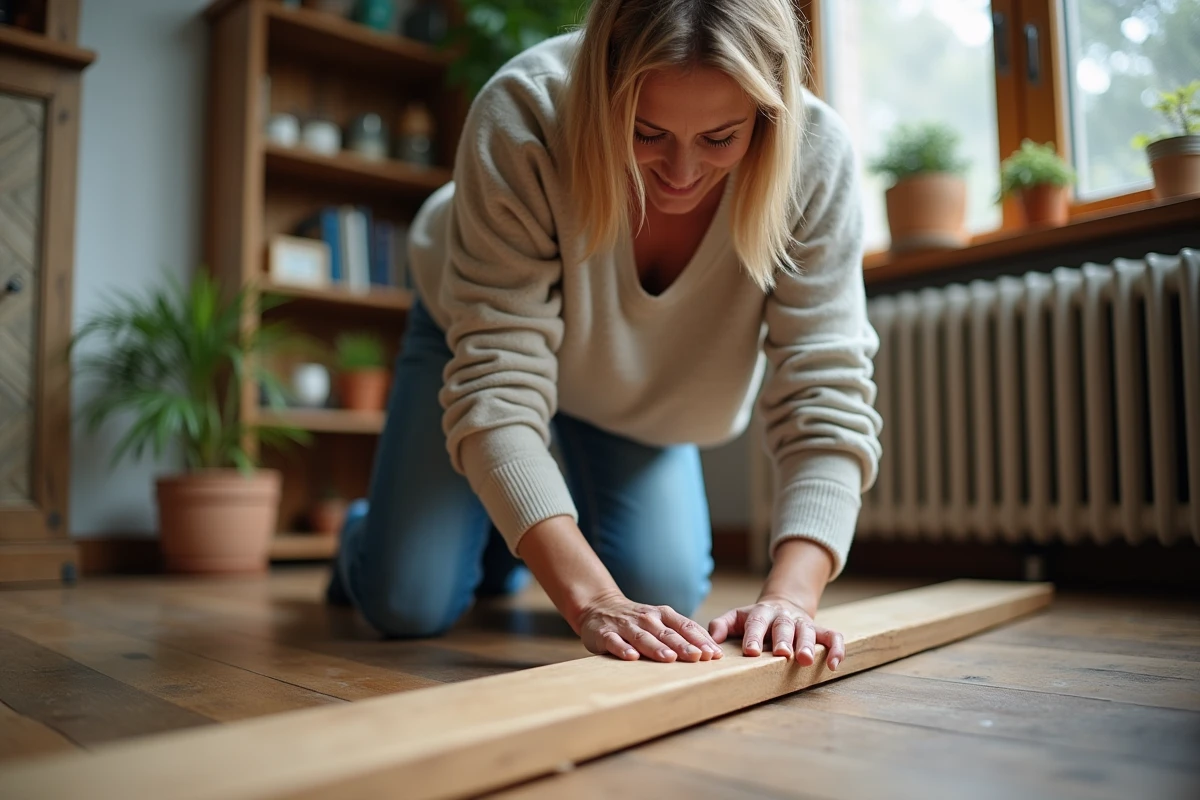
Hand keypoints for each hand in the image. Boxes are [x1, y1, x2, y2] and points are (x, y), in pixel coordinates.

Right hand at [577, 592, 724, 662]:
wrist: (599, 606)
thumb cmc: (638, 620)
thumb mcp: (661, 621)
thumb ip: (682, 633)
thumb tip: (711, 652)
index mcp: (663, 615)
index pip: (685, 627)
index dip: (701, 640)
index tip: (714, 654)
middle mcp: (646, 618)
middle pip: (667, 633)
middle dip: (684, 645)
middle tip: (698, 657)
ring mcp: (625, 626)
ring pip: (643, 637)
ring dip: (657, 648)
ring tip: (669, 658)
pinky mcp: (605, 634)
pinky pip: (615, 642)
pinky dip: (623, 649)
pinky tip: (632, 657)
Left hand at [708, 595, 844, 668]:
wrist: (782, 605)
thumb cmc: (755, 618)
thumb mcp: (736, 617)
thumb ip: (722, 625)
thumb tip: (712, 640)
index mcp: (761, 613)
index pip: (756, 622)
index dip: (753, 636)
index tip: (751, 651)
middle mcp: (784, 616)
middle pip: (784, 626)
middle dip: (784, 639)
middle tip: (782, 653)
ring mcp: (803, 623)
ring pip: (808, 631)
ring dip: (807, 644)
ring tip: (805, 660)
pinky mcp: (819, 630)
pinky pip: (833, 636)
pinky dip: (836, 648)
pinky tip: (834, 665)